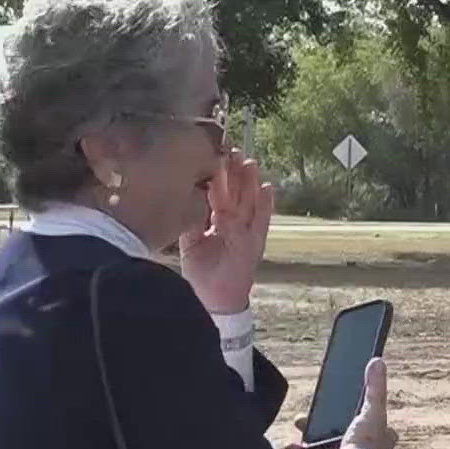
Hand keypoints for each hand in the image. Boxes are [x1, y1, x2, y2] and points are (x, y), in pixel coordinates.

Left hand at [181, 150, 272, 314]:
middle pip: (235, 192)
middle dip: (234, 172)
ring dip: (251, 182)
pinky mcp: (254, 242)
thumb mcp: (190, 242)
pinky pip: (262, 221)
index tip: (213, 154)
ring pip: (250, 201)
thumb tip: (181, 198)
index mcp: (217, 219)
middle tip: (232, 150)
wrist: (214, 298)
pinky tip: (268, 189)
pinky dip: (266, 205)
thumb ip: (190, 220)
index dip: (216, 174)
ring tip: (250, 163)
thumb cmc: (203, 271)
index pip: (217, 192)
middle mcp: (233, 221)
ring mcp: (246, 230)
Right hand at [285, 358, 397, 448]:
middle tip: (315, 414)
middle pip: (348, 431)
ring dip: (313, 437)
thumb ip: (375, 387)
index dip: (365, 410)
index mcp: (382, 437)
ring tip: (299, 426)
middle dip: (328, 422)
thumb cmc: (365, 445)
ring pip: (330, 446)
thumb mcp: (372, 410)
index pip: (377, 419)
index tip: (349, 404)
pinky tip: (292, 447)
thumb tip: (378, 361)